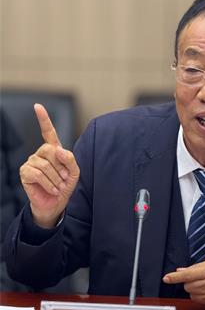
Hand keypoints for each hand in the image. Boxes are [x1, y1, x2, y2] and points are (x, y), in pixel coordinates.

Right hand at [19, 103, 79, 227]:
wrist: (57, 203)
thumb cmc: (65, 186)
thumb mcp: (74, 172)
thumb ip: (70, 159)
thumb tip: (58, 149)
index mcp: (54, 150)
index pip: (48, 132)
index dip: (43, 119)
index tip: (37, 106)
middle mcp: (41, 153)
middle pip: (51, 151)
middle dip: (61, 167)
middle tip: (64, 179)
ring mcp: (31, 162)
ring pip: (45, 165)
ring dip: (56, 178)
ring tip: (59, 186)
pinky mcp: (25, 173)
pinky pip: (37, 174)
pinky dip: (48, 183)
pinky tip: (52, 189)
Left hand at [163, 257, 204, 309]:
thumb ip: (197, 267)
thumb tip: (181, 271)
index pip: (187, 275)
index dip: (174, 277)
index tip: (166, 278)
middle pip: (188, 287)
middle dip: (190, 283)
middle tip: (200, 279)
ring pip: (193, 296)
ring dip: (196, 291)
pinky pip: (202, 303)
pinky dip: (204, 298)